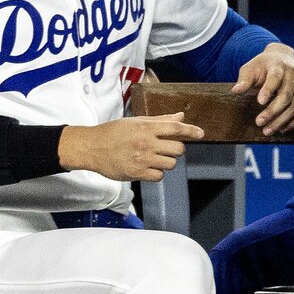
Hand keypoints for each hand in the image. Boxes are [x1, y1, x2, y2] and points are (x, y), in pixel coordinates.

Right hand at [58, 112, 201, 181]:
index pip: (176, 129)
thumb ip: (160, 120)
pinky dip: (157, 173)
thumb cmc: (113, 132)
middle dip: (176, 149)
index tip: (201, 134)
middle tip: (166, 148)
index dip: (191, 131)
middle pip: (178, 149)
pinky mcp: (136, 173)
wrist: (92, 147)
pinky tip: (148, 167)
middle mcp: (146, 143)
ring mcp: (142, 159)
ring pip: (171, 164)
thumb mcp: (136, 121)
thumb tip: (180, 117)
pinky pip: (159, 176)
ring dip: (167, 162)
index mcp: (146, 128)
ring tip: (155, 157)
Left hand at [233, 43, 293, 135]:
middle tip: (258, 122)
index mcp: (279, 66)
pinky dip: (292, 122)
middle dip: (272, 111)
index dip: (268, 89)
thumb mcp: (252, 67)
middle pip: (286, 96)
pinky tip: (280, 129)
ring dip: (281, 121)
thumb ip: (244, 79)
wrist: (285, 59)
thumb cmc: (264, 66)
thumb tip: (235, 91)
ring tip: (266, 131)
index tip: (259, 102)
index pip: (275, 77)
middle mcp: (293, 75)